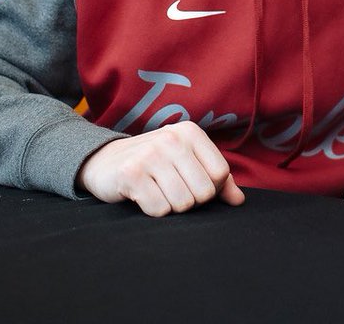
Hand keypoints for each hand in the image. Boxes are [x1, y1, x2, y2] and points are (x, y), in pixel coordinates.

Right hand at [77, 121, 244, 215]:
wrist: (104, 162)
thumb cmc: (154, 165)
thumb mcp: (186, 163)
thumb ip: (216, 180)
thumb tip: (239, 201)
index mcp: (190, 132)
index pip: (220, 174)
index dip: (209, 188)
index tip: (189, 182)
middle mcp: (172, 138)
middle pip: (204, 192)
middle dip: (189, 200)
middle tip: (169, 188)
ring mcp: (151, 154)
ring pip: (183, 203)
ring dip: (170, 206)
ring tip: (156, 191)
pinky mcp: (132, 174)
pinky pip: (159, 209)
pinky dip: (153, 210)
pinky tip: (142, 196)